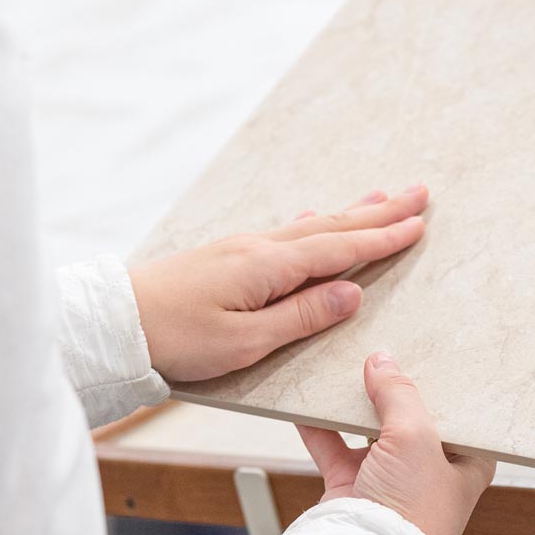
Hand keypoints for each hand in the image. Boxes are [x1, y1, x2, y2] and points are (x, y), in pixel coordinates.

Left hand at [129, 186, 428, 381]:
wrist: (115, 324)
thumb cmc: (176, 339)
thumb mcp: (246, 342)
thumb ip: (302, 316)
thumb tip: (352, 293)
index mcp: (268, 267)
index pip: (340, 249)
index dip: (383, 238)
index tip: (419, 223)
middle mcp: (258, 248)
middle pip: (332, 226)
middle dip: (379, 212)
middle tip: (419, 193)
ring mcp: (241, 249)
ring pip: (311, 227)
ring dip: (351, 213)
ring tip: (382, 198)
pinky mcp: (226, 258)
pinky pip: (287, 234)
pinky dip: (315, 224)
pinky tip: (315, 219)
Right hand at [296, 352, 494, 534]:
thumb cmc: (410, 511)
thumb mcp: (416, 436)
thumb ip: (399, 393)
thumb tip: (382, 362)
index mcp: (464, 465)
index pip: (459, 418)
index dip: (444, 391)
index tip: (426, 360)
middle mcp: (427, 473)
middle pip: (410, 420)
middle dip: (392, 392)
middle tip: (379, 358)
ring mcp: (387, 481)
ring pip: (368, 432)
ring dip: (353, 407)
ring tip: (343, 374)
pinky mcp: (351, 489)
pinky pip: (333, 447)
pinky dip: (319, 426)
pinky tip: (308, 403)